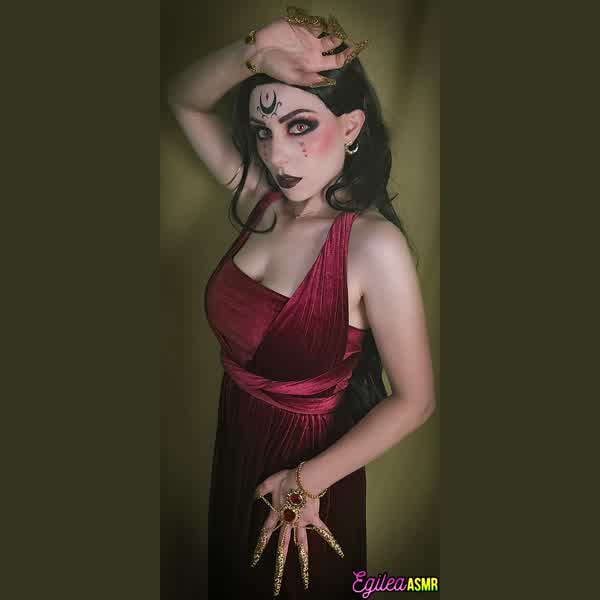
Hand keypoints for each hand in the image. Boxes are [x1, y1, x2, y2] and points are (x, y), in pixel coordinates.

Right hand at [252, 16, 353, 86]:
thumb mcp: (293, 77)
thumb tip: (327, 80)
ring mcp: (307, 36)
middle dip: (339, 37)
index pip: (336, 60)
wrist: (259, 53)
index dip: (345, 56)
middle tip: (338, 34)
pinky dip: (316, 21)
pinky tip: (313, 24)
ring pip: (325, 29)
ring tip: (329, 27)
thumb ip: (310, 78)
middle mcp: (314, 49)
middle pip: (333, 42)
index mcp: (315, 64)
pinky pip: (313, 20)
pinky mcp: (299, 24)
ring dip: (329, 27)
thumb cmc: (275, 68)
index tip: (352, 52)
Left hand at [252, 468, 343, 595]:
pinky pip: (323, 532)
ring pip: (302, 546)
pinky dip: (331, 540)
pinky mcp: (314, 519)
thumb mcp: (271, 481)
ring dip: (303, 563)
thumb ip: (261, 489)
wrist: (305, 478)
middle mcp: (289, 523)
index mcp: (278, 515)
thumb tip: (253, 496)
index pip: (266, 533)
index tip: (254, 561)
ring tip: (306, 580)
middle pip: (283, 547)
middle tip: (277, 582)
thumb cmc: (288, 478)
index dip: (260, 547)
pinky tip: (340, 552)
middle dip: (279, 565)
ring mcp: (302, 523)